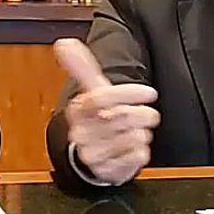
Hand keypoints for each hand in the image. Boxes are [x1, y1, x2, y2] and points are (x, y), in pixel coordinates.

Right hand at [55, 38, 159, 185]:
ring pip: (132, 138)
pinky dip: (141, 152)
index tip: (150, 93)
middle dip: (142, 114)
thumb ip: (82, 67)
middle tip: (147, 114)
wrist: (93, 155)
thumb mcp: (92, 91)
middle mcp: (81, 133)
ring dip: (142, 133)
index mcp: (78, 110)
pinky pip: (135, 158)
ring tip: (136, 131)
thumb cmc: (97, 118)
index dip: (129, 93)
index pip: (102, 97)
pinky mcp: (106, 171)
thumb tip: (63, 42)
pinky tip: (133, 148)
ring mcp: (93, 154)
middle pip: (121, 117)